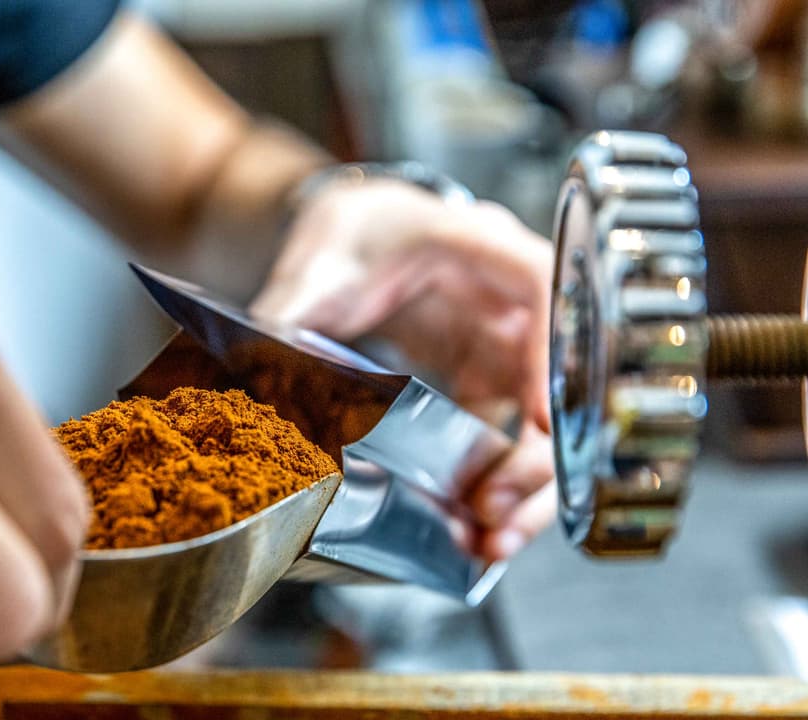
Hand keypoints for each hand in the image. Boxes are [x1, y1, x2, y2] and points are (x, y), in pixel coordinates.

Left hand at [251, 181, 554, 562]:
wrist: (344, 237)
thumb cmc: (345, 232)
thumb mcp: (313, 265)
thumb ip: (287, 314)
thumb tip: (254, 378)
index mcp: (474, 244)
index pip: (540, 286)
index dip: (551, 355)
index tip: (539, 421)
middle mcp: (505, 298)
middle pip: (554, 375)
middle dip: (536, 454)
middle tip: (495, 510)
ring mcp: (498, 344)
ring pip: (538, 420)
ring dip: (522, 484)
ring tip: (486, 540)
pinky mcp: (480, 380)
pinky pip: (502, 435)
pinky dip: (490, 481)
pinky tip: (466, 525)